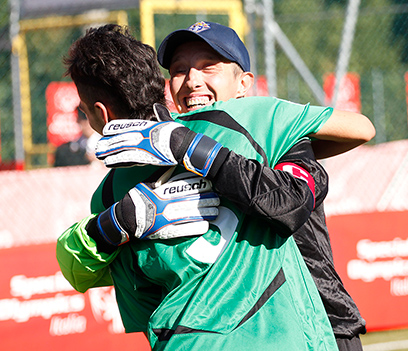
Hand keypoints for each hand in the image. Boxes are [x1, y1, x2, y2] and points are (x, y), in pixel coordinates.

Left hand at [95, 104, 227, 176]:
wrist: (187, 146)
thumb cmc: (181, 135)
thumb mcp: (170, 121)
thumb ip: (161, 114)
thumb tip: (156, 106)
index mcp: (147, 126)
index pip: (128, 126)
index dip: (115, 129)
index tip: (105, 131)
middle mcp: (143, 135)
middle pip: (121, 138)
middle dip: (109, 142)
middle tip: (98, 146)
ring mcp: (143, 146)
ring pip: (121, 149)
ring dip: (109, 152)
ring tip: (99, 154)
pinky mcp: (146, 157)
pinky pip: (128, 159)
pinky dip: (118, 161)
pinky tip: (109, 163)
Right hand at [96, 173, 219, 242]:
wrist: (124, 219)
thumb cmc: (136, 199)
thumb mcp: (147, 184)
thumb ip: (162, 177)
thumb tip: (173, 165)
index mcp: (161, 191)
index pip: (184, 187)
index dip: (198, 185)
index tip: (210, 183)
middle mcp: (165, 204)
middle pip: (190, 200)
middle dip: (206, 199)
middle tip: (218, 198)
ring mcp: (165, 218)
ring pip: (190, 215)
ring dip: (205, 213)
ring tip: (217, 211)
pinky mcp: (165, 232)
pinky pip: (183, 229)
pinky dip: (195, 227)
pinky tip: (206, 225)